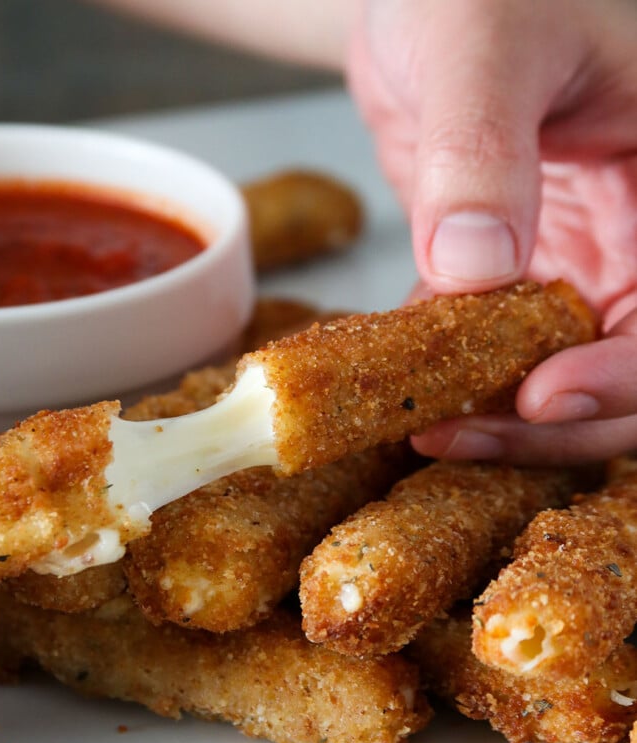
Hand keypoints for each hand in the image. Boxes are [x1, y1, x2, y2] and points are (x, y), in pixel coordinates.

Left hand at [347, 0, 636, 463]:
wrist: (424, 3)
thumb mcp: (482, 38)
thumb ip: (482, 145)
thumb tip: (474, 265)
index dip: (626, 373)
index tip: (542, 396)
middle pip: (627, 368)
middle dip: (552, 420)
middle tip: (457, 433)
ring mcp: (580, 264)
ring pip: (561, 376)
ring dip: (496, 417)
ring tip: (418, 425)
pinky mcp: (517, 282)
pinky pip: (494, 354)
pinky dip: (451, 382)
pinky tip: (397, 391)